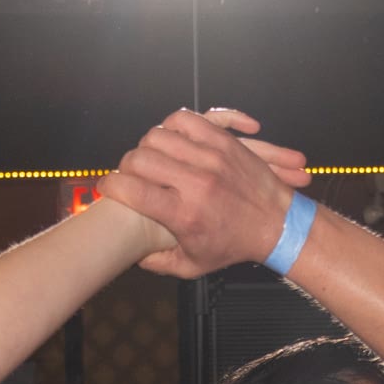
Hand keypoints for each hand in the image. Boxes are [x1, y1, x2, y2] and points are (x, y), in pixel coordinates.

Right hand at [101, 108, 313, 279]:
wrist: (276, 223)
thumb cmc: (233, 246)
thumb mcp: (194, 265)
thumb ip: (159, 262)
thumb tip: (133, 254)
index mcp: (184, 214)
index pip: (132, 190)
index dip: (110, 186)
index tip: (107, 188)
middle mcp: (195, 182)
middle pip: (140, 158)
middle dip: (125, 165)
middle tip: (129, 175)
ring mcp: (210, 157)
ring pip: (159, 135)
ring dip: (147, 146)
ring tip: (150, 158)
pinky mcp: (222, 141)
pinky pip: (186, 119)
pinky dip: (172, 125)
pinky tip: (171, 138)